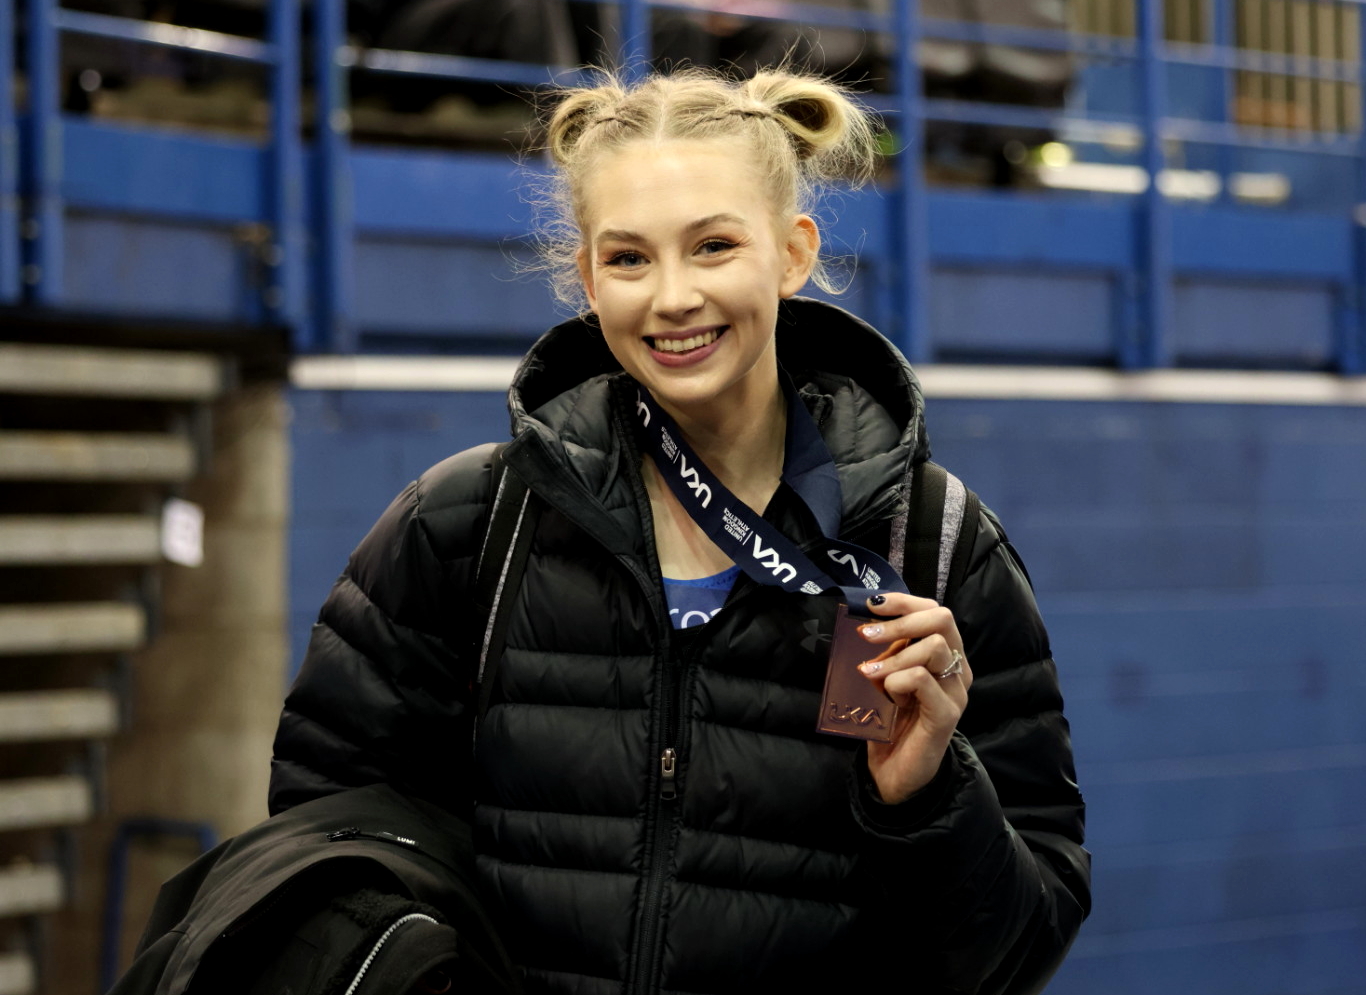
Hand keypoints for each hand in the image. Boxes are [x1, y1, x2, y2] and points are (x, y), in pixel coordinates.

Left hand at [856, 593, 972, 804]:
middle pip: (942, 619)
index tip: (872, 604)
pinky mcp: (946, 715)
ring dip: (895, 655)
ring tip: (871, 672)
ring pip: (934, 647)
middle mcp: (957, 668)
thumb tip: (864, 623)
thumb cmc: (889, 721)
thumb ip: (886, 652)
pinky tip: (887, 695)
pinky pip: (923, 680)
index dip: (904, 602)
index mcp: (945, 655)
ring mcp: (955, 692)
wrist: (895, 771)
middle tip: (866, 635)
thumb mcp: (886, 677)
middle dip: (900, 622)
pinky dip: (898, 680)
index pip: (935, 611)